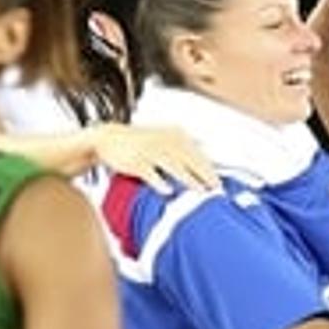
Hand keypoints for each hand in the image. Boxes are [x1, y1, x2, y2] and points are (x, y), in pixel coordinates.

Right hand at [96, 124, 217, 190]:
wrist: (108, 139)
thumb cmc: (140, 143)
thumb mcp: (165, 138)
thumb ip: (184, 147)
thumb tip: (206, 152)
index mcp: (174, 135)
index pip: (198, 153)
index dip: (210, 169)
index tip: (221, 183)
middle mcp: (165, 141)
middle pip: (190, 159)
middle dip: (205, 175)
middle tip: (216, 190)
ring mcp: (150, 151)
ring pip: (173, 166)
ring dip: (188, 179)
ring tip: (200, 192)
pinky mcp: (136, 161)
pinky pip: (150, 173)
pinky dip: (159, 182)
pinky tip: (168, 191)